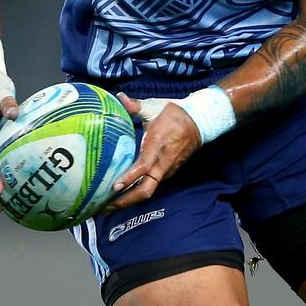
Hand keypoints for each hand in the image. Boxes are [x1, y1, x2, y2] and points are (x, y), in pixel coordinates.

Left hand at [106, 93, 200, 209]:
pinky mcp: (168, 172)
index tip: (114, 187)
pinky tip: (124, 193)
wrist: (200, 121)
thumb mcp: (154, 106)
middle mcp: (163, 162)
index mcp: (157, 145)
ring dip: (130, 199)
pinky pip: (152, 185)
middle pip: (146, 189)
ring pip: (148, 190)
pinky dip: (137, 192)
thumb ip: (135, 105)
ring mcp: (167, 169)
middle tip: (105, 207)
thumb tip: (119, 97)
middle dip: (126, 201)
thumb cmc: (174, 113)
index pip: (143, 167)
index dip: (129, 178)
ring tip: (109, 204)